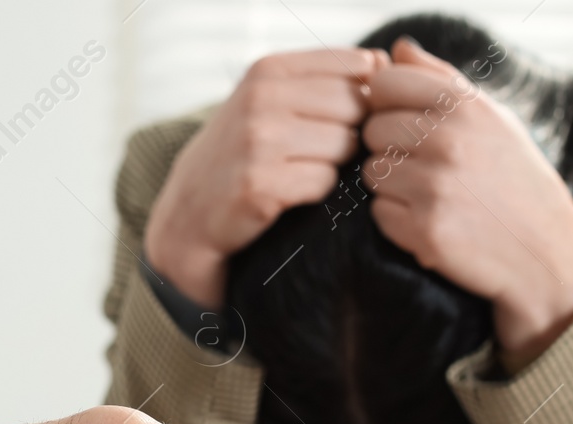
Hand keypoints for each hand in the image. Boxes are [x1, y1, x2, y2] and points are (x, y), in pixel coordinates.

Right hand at [144, 47, 386, 305]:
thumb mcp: (268, 100)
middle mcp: (261, 99)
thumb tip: (381, 61)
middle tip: (322, 154)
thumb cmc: (242, 154)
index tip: (342, 120)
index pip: (354, 67)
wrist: (190, 212)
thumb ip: (320, 78)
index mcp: (269, 69)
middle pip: (355, 107)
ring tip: (303, 172)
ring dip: (335, 165)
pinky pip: (324, 182)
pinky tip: (292, 194)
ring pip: (343, 146)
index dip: (363, 97)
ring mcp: (258, 143)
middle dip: (351, 133)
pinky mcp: (259, 185)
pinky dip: (317, 192)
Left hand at [362, 38, 572, 372]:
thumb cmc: (513, 180)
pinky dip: (398, 221)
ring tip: (434, 195)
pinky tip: (433, 222)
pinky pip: (379, 213)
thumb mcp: (492, 119)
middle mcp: (449, 140)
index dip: (385, 104)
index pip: (385, 83)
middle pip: (371, 129)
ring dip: (392, 187)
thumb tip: (396, 50)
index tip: (403, 121)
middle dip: (388, 148)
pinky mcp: (424, 228)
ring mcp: (435, 185)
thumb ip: (441, 81)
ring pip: (371, 172)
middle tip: (424, 167)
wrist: (545, 253)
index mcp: (467, 106)